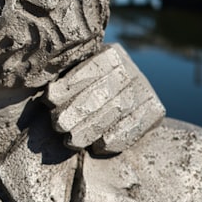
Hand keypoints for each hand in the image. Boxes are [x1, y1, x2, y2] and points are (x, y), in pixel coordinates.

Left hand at [43, 43, 164, 153]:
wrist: (128, 93)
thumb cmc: (88, 84)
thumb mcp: (78, 71)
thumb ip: (64, 77)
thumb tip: (45, 94)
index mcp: (111, 54)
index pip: (88, 70)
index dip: (68, 86)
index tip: (49, 100)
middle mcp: (131, 70)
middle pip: (102, 92)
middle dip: (77, 111)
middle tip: (58, 126)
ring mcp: (146, 90)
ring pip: (116, 112)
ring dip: (91, 129)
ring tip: (71, 141)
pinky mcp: (156, 110)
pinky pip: (134, 127)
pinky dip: (115, 139)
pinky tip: (97, 147)